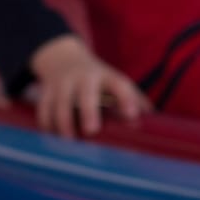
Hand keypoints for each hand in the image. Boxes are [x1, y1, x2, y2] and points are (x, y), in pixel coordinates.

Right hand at [28, 35, 147, 137]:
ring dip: (63, 123)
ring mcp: (62, 84)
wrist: (63, 59)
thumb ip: (135, 100)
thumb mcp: (115, 82)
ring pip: (60, 103)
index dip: (126, 98)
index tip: (132, 115)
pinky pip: (44, 109)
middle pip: (86, 93)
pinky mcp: (46, 92)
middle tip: (91, 131)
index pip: (119, 84)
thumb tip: (155, 123)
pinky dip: (47, 124)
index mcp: (106, 77)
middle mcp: (83, 78)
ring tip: (69, 141)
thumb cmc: (98, 80)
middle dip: (88, 111)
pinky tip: (52, 138)